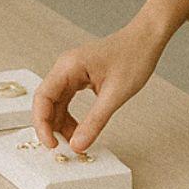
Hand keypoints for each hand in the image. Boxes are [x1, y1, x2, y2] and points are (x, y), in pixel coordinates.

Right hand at [33, 17, 168, 153]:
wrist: (147, 39)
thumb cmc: (133, 57)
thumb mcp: (115, 95)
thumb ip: (94, 121)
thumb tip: (77, 145)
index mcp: (68, 66)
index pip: (42, 98)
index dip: (42, 124)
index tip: (52, 145)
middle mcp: (66, 67)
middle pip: (46, 102)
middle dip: (51, 127)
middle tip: (63, 148)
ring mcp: (72, 71)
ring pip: (57, 103)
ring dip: (62, 123)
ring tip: (75, 141)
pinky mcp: (81, 76)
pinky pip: (67, 100)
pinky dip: (70, 116)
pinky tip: (80, 129)